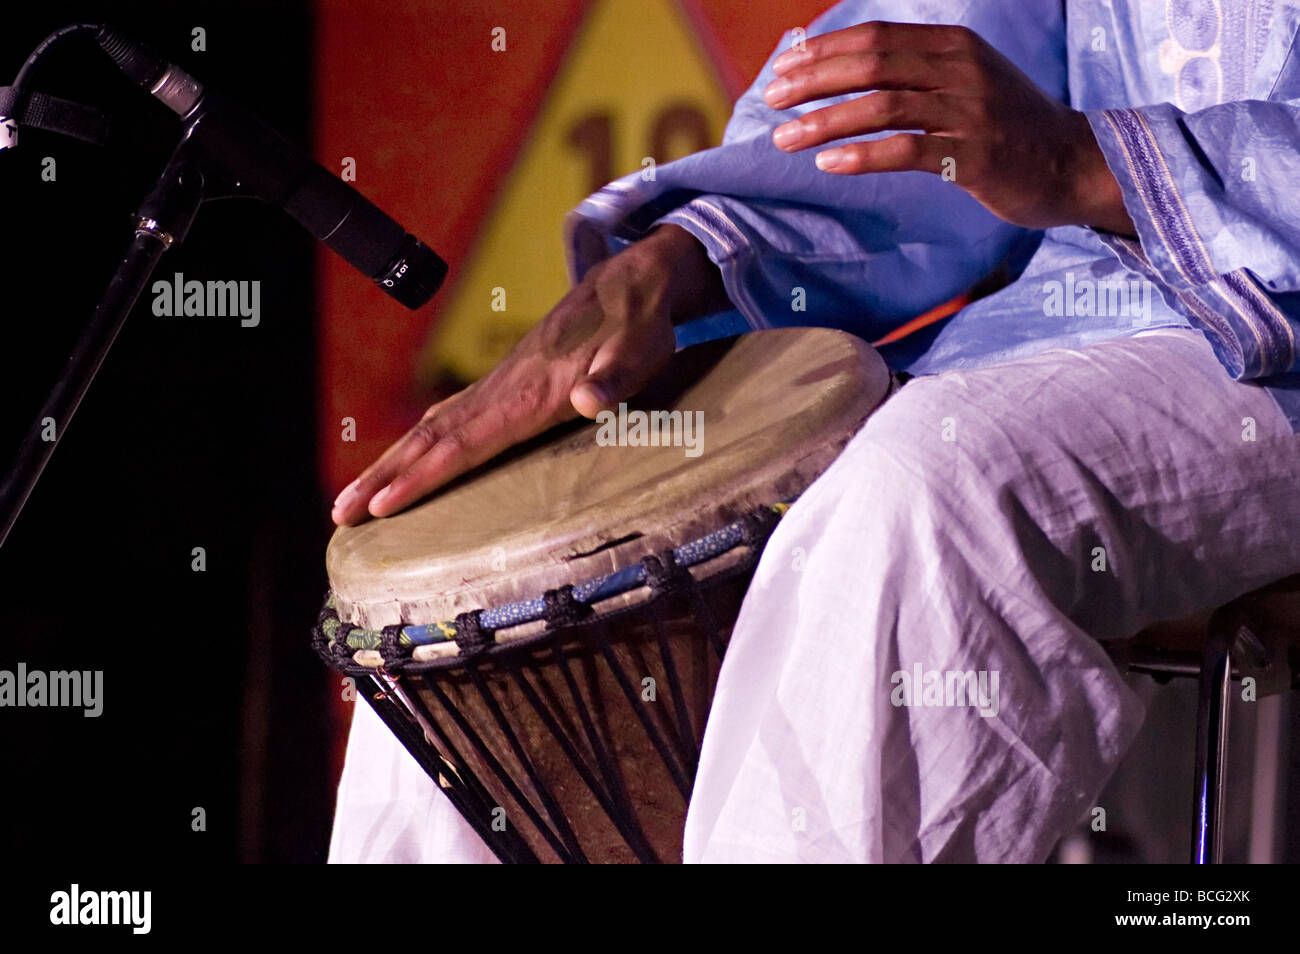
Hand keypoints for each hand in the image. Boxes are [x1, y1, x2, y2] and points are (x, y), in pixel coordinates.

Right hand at [330, 225, 729, 525]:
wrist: (629, 284)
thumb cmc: (637, 326)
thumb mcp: (640, 351)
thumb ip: (615, 377)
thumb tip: (592, 400)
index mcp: (528, 394)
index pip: (462, 443)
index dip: (421, 476)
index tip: (382, 507)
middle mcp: (501, 391)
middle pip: (429, 440)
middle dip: (383, 478)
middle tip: (338, 514)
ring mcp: (497, 387)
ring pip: (430, 430)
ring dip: (389, 465)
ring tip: (350, 501)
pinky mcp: (503, 388)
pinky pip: (446, 423)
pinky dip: (416, 447)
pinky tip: (403, 463)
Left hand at [764, 21, 1134, 233]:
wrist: (1073, 163)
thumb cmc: (1006, 126)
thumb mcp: (965, 81)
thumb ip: (915, 71)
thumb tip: (845, 67)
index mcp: (954, 45)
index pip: (875, 37)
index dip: (823, 51)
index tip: (782, 68)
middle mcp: (961, 70)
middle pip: (871, 64)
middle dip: (813, 80)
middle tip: (771, 99)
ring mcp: (969, 112)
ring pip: (882, 106)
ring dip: (825, 120)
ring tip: (784, 139)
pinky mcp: (974, 157)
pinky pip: (906, 151)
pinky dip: (861, 156)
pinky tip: (827, 163)